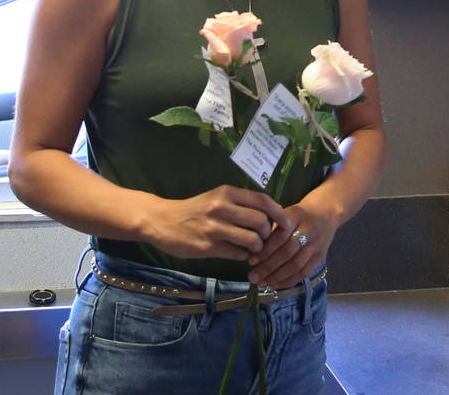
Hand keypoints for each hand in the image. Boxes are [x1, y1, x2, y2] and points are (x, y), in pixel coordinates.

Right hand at [147, 185, 290, 260]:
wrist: (161, 221)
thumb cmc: (194, 210)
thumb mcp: (217, 197)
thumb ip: (240, 204)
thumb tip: (270, 216)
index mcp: (227, 193)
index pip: (263, 201)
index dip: (279, 213)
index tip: (287, 224)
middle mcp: (222, 208)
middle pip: (261, 222)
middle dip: (268, 233)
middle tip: (263, 239)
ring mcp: (214, 228)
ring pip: (252, 240)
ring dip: (257, 247)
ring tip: (252, 248)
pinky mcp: (208, 247)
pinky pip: (237, 254)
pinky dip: (243, 255)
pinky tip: (238, 253)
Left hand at [246, 195, 336, 288]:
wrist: (327, 211)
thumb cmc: (299, 213)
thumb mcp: (286, 212)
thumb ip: (272, 229)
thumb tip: (252, 253)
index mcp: (297, 214)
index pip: (280, 236)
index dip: (265, 250)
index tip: (251, 260)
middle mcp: (310, 228)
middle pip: (288, 252)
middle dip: (268, 267)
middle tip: (253, 276)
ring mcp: (318, 243)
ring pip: (297, 264)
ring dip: (277, 277)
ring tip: (262, 283)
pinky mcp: (322, 255)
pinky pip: (305, 272)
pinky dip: (289, 280)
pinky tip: (276, 284)